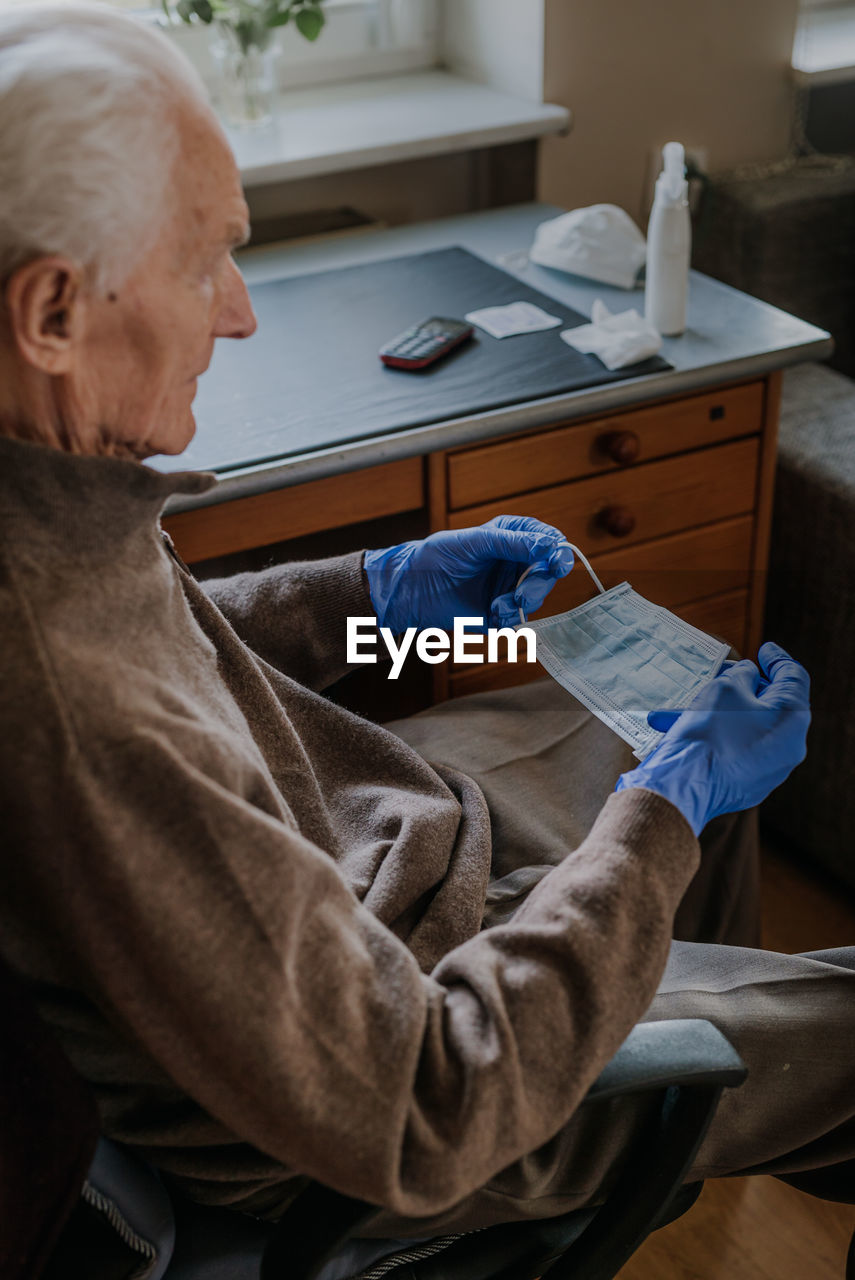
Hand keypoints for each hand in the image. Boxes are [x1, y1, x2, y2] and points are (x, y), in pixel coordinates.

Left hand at [363, 515, 573, 632]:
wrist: (411, 590)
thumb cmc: (437, 556)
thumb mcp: (475, 542)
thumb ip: (512, 543)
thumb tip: (550, 544)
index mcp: (511, 537)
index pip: (547, 541)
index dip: (558, 552)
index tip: (557, 565)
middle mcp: (514, 561)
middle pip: (548, 573)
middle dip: (538, 585)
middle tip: (521, 595)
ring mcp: (508, 587)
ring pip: (536, 597)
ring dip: (521, 603)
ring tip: (497, 605)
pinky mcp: (499, 611)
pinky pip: (518, 618)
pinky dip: (509, 617)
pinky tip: (491, 613)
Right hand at [615, 641, 810, 835]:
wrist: (685, 786)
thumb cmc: (709, 732)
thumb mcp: (726, 687)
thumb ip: (743, 675)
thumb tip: (749, 676)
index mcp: (793, 717)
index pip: (793, 676)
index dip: (778, 659)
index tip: (765, 650)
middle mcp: (790, 745)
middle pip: (771, 704)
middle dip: (745, 686)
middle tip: (725, 673)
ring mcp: (772, 768)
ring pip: (748, 728)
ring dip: (723, 712)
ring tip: (690, 705)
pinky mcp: (752, 784)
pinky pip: (738, 750)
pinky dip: (719, 736)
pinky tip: (688, 729)